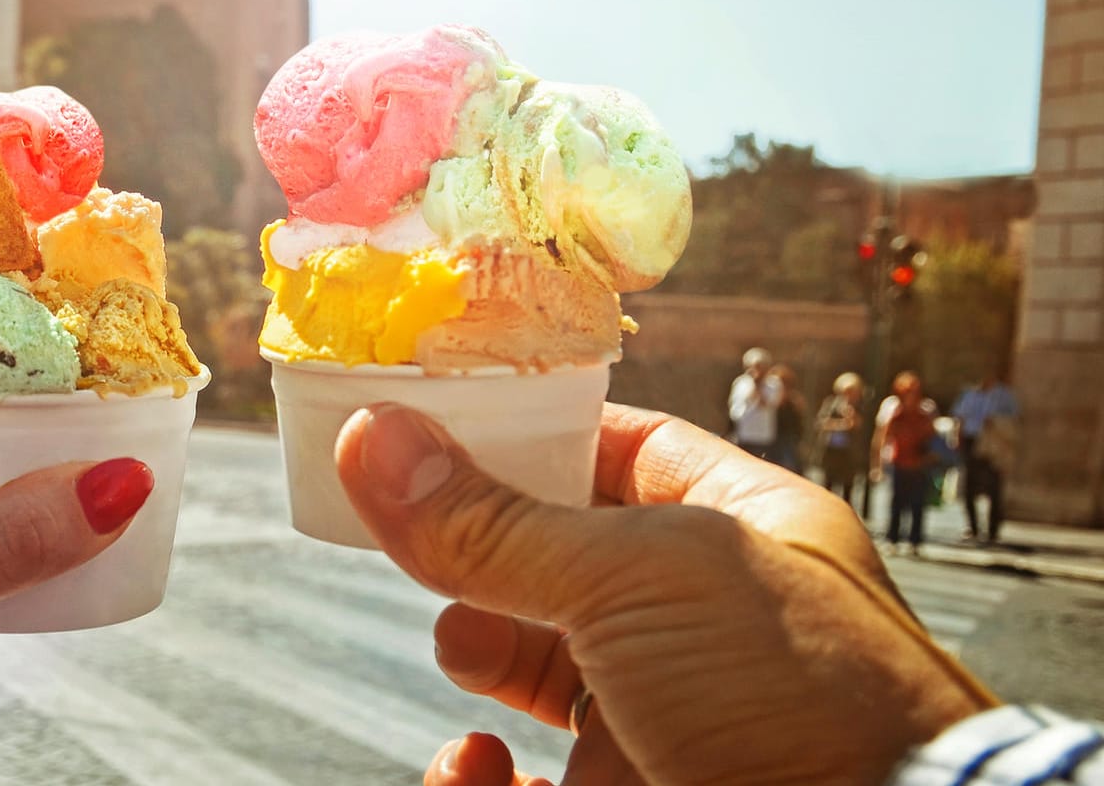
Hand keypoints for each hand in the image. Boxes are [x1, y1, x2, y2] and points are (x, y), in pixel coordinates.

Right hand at [336, 402, 991, 785]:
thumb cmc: (796, 698)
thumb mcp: (637, 578)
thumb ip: (495, 521)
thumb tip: (370, 437)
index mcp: (740, 530)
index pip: (618, 448)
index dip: (527, 430)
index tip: (429, 418)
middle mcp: (701, 621)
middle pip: (554, 556)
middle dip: (478, 547)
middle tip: (413, 534)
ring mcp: (663, 718)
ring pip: (528, 663)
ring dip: (473, 646)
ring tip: (463, 645)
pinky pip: (516, 780)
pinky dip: (473, 774)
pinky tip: (477, 765)